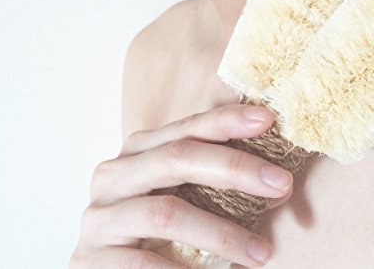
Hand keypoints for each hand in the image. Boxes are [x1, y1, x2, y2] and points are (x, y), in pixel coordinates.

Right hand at [69, 103, 293, 267]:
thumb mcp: (181, 192)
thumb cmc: (157, 227)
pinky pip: (145, 264)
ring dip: (221, 233)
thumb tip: (274, 175)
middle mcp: (114, 174)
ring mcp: (99, 217)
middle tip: (281, 184)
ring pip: (166, 212)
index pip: (187, 127)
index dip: (227, 120)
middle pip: (177, 159)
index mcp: (139, 150)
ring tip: (261, 252)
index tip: (267, 120)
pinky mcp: (91, 260)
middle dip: (235, 168)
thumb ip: (211, 177)